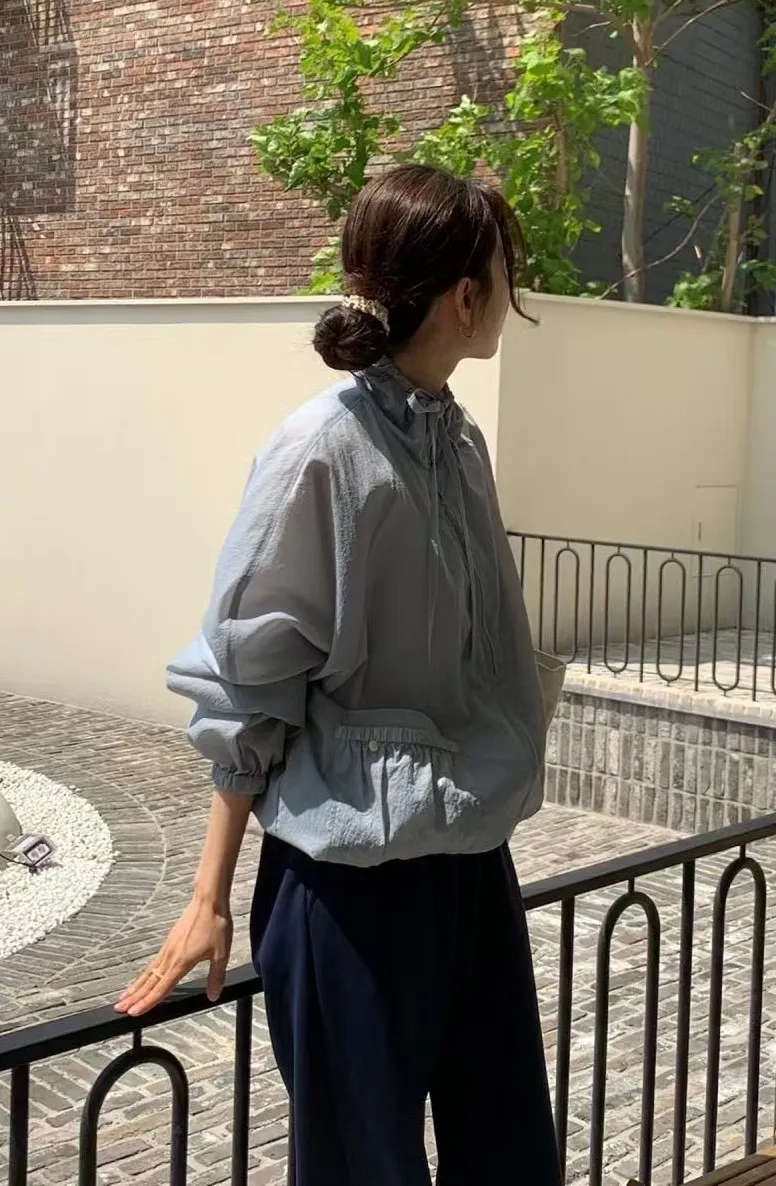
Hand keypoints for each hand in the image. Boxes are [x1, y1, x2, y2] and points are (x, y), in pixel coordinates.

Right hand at [116, 894, 232, 1016]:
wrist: (208, 901)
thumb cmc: (215, 925)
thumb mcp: (221, 954)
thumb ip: (216, 976)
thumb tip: (213, 996)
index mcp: (181, 962)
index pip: (161, 988)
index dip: (148, 1002)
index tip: (134, 1013)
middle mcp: (171, 956)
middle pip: (149, 982)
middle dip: (134, 997)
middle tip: (119, 1009)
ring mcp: (168, 948)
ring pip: (148, 972)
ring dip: (136, 986)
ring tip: (124, 997)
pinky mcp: (170, 941)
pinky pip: (154, 962)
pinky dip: (145, 973)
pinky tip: (144, 977)